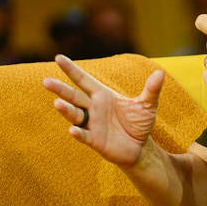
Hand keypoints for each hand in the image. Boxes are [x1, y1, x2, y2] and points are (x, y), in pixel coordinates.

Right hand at [42, 55, 164, 167]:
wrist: (140, 147)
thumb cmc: (139, 123)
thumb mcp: (147, 105)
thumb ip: (152, 90)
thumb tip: (160, 73)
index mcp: (103, 95)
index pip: (84, 80)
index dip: (72, 70)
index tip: (58, 58)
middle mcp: (93, 108)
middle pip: (73, 96)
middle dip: (60, 89)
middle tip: (46, 81)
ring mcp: (92, 124)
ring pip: (75, 115)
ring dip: (66, 110)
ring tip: (57, 103)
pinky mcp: (95, 140)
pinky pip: (84, 136)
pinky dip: (78, 133)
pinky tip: (73, 130)